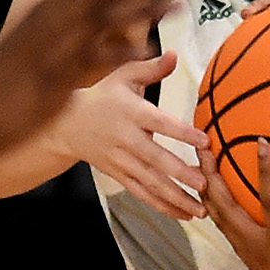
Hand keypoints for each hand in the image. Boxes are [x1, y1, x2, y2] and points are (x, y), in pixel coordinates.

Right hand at [0, 0, 182, 128]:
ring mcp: (52, 46)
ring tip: (179, 3)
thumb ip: (60, 9)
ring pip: (103, 17)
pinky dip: (120, 51)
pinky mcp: (55, 77)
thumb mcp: (34, 34)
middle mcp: (49, 20)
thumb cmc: (12, 74)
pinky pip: (92, 60)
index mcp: (46, 6)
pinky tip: (149, 49)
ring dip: (144, 7)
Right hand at [60, 52, 211, 219]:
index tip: (204, 141)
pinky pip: (141, 193)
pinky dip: (161, 206)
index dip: (181, 132)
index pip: (159, 123)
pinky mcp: (118, 174)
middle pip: (154, 159)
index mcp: (131, 113)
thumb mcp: (123, 76)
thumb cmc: (104, 96)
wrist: (65, 124)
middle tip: (204, 183)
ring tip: (201, 209)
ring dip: (175, 197)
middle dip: (179, 173)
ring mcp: (120, 160)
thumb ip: (151, 68)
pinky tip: (183, 215)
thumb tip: (175, 54)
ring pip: (149, 182)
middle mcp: (125, 139)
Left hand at [203, 138, 269, 269]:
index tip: (260, 142)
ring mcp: (251, 258)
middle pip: (224, 209)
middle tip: (205, 149)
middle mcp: (259, 249)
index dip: (265, 170)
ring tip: (202, 168)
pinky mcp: (251, 264)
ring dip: (208, 194)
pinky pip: (228, 232)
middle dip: (211, 178)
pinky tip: (220, 201)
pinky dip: (219, 213)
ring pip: (219, 221)